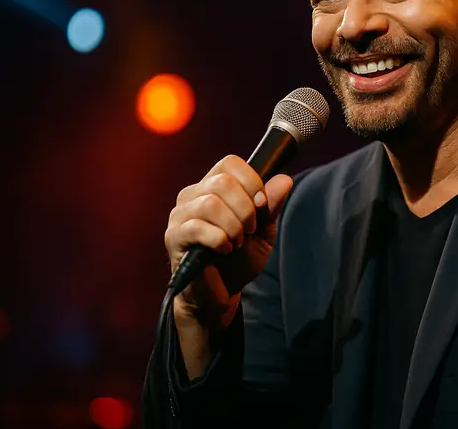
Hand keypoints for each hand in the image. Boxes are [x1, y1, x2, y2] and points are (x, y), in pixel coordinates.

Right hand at [165, 154, 292, 329]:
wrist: (221, 294)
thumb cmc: (240, 259)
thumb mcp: (263, 231)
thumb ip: (271, 206)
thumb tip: (284, 179)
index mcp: (213, 187)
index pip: (230, 163)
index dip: (252, 181)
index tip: (262, 205)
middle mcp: (192, 195)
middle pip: (223, 181)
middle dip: (246, 208)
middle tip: (249, 230)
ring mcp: (180, 215)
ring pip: (211, 203)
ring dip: (234, 225)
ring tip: (237, 242)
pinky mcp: (174, 237)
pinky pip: (197, 227)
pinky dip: (220, 239)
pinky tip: (225, 250)